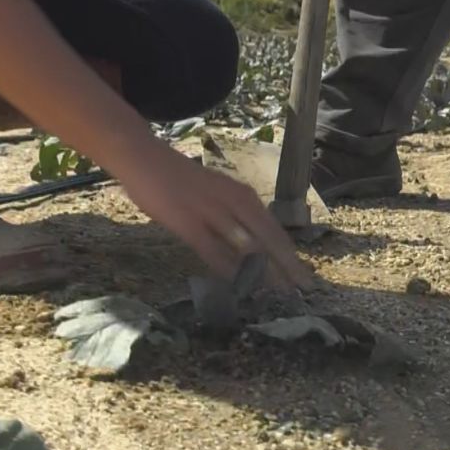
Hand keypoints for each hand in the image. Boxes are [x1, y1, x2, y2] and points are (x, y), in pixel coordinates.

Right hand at [120, 145, 314, 288]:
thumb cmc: (181, 179)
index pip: (274, 230)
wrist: (145, 157)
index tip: (304, 275)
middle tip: (303, 288)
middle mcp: (234, 203)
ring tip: (278, 292)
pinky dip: (229, 270)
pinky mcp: (189, 224)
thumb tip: (252, 246)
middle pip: (268, 240)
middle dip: (287, 266)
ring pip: (246, 247)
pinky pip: (214, 252)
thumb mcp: (218, 192)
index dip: (291, 255)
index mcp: (243, 195)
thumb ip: (235, 214)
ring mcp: (212, 213)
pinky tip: (239, 286)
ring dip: (264, 271)